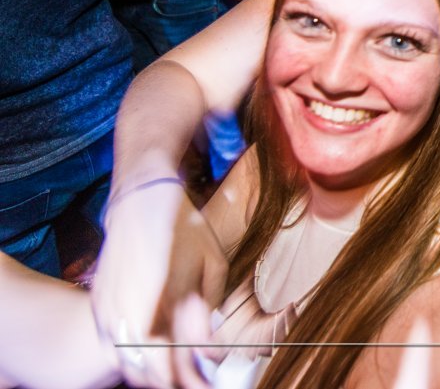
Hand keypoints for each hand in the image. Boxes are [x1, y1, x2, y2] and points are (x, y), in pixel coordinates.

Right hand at [90, 180, 226, 387]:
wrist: (142, 197)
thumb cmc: (184, 227)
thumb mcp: (213, 262)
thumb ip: (209, 306)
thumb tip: (209, 347)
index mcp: (156, 288)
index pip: (154, 350)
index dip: (170, 374)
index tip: (192, 384)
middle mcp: (125, 297)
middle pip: (133, 358)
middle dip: (159, 378)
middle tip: (188, 384)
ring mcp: (107, 299)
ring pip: (116, 352)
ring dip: (142, 369)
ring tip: (168, 375)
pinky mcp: (98, 298)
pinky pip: (105, 337)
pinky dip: (124, 353)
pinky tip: (144, 358)